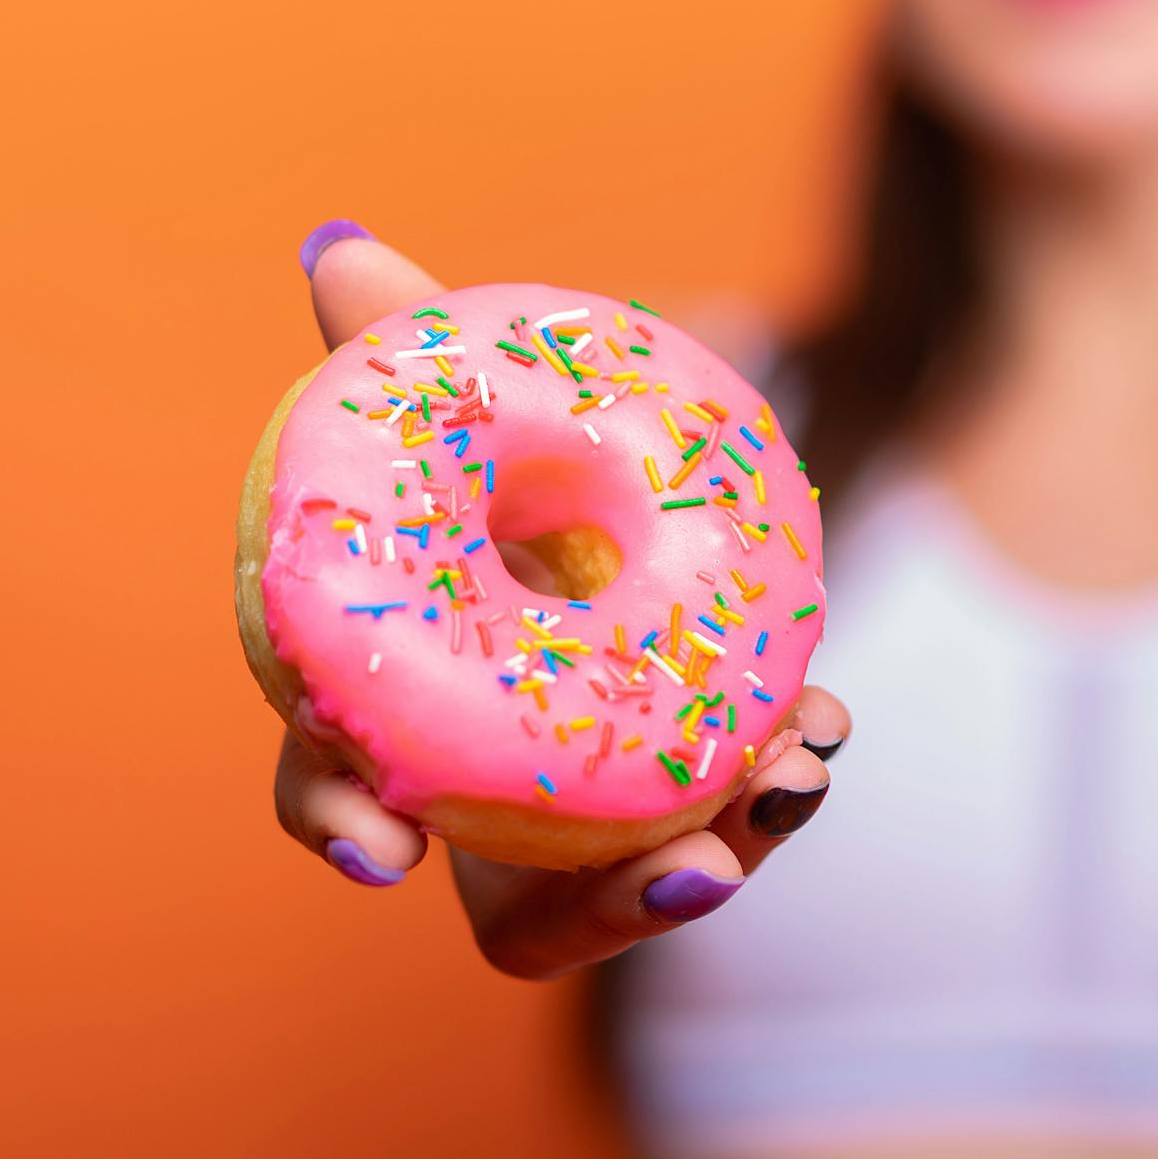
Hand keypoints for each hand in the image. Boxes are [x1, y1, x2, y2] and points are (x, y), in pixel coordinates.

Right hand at [268, 223, 849, 978]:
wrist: (600, 514)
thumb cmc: (506, 481)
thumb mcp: (469, 409)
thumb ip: (405, 345)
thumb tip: (337, 249)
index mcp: (395, 711)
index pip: (335, 786)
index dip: (342, 824)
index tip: (383, 857)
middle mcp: (486, 804)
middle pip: (519, 909)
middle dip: (605, 905)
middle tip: (689, 870)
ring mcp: (591, 833)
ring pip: (639, 894)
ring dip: (725, 854)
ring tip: (796, 779)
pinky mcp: (685, 813)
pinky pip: (725, 830)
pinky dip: (774, 790)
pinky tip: (822, 735)